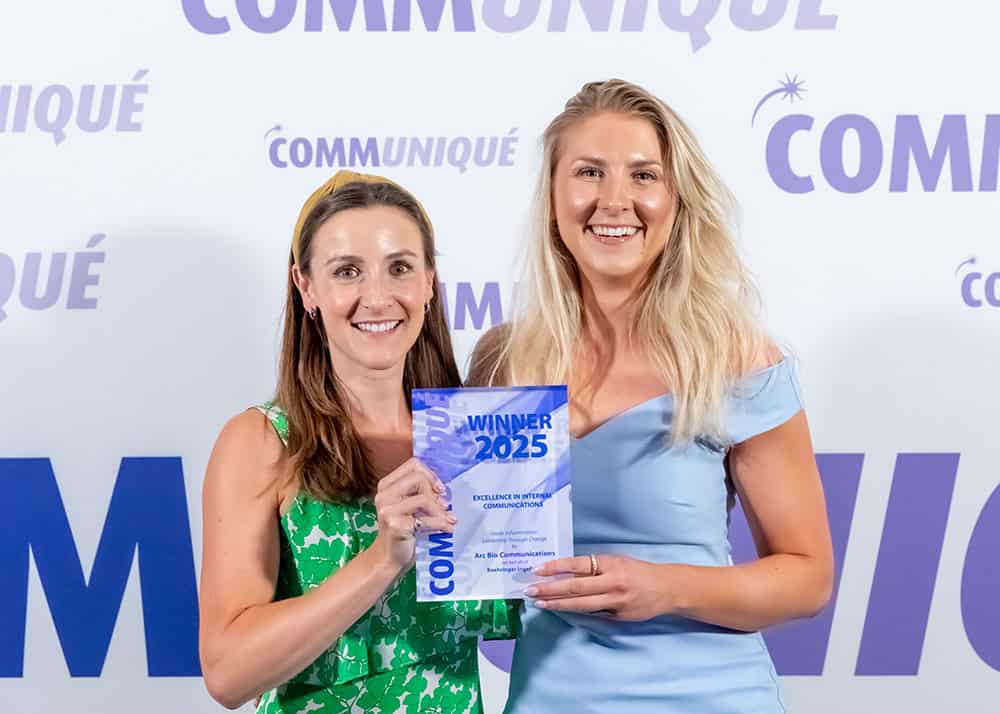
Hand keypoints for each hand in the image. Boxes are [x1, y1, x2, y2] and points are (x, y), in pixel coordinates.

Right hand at [370, 458, 455, 571]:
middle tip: (445, 506)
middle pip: (418, 478)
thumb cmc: (403, 531)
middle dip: (435, 492)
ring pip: (423, 498)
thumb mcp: (409, 507)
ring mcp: (387, 510)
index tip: (439, 488)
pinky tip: (448, 529)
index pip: (413, 465)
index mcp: (386, 486)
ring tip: (448, 519)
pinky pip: (426, 520)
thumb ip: (421, 493)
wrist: (389, 559)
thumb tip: (444, 487)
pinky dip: (441, 524)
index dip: (430, 474)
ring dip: (440, 510)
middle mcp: (384, 495)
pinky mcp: (395, 526)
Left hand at [524, 555, 675, 621]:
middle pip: (575, 587)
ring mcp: (616, 601)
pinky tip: (562, 611)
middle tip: (530, 590)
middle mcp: (612, 581)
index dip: (556, 567)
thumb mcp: (617, 562)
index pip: (577, 564)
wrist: (668, 588)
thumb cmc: (638, 572)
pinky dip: (576, 612)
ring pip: (581, 604)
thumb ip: (595, 568)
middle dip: (550, 589)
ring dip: (558, 604)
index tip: (537, 570)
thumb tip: (566, 573)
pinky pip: (594, 614)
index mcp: (610, 563)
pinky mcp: (619, 616)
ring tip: (540, 603)